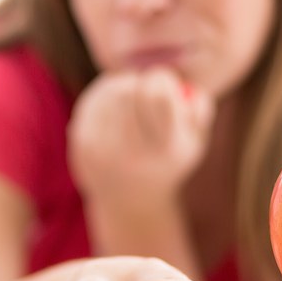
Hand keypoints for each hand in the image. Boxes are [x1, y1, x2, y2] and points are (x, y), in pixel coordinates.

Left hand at [68, 68, 214, 212]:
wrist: (130, 199)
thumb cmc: (167, 160)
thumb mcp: (194, 141)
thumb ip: (200, 111)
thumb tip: (186, 88)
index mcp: (164, 149)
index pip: (158, 96)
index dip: (162, 80)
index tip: (163, 84)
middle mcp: (130, 153)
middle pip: (128, 91)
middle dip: (139, 82)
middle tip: (145, 87)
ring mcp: (100, 149)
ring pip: (108, 91)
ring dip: (122, 84)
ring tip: (131, 97)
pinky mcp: (81, 142)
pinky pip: (92, 100)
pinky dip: (103, 94)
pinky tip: (112, 107)